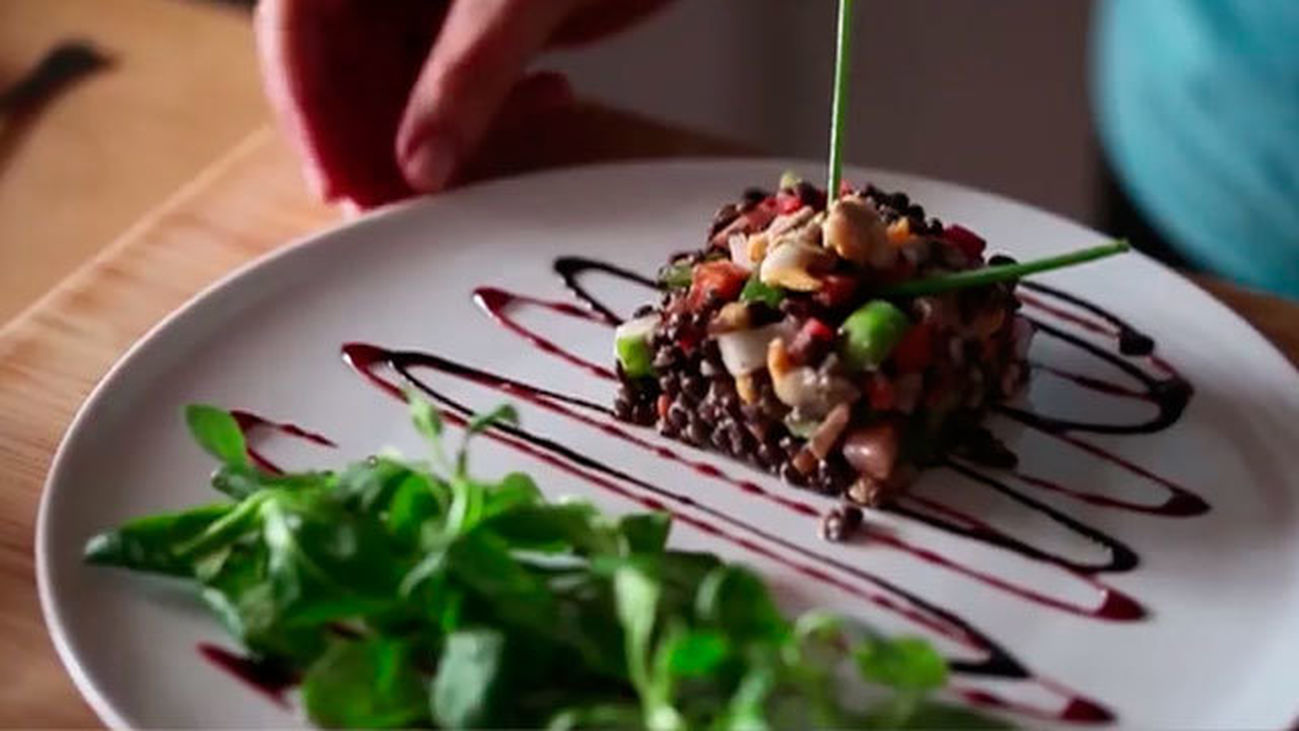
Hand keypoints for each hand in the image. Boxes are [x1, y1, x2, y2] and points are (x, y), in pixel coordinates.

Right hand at [255, 0, 670, 207]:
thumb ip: (468, 74)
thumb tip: (417, 166)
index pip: (293, 22)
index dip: (304, 105)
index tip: (334, 181)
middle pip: (344, 65)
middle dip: (375, 138)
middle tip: (403, 207)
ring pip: (405, 83)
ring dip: (441, 136)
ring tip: (476, 171)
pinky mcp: (487, 15)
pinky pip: (465, 80)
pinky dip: (500, 108)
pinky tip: (553, 100)